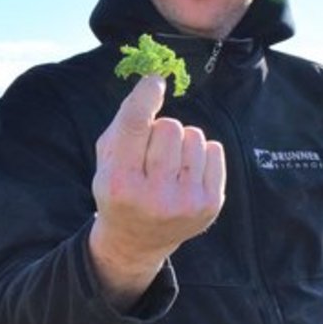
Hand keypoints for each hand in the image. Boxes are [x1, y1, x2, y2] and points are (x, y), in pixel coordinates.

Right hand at [89, 75, 225, 307]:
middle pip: (169, 126)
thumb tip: (155, 83)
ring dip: (181, 142)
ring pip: (194, 136)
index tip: (154, 82)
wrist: (137, 240)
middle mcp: (153, 196)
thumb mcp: (107, 160)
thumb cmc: (120, 187)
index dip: (146, 96)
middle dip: (161, 130)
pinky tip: (186, 172)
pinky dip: (201, 154)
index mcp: (119, 183)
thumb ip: (125, 121)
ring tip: (169, 165)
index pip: (135, 126)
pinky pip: (215, 150)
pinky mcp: (210, 205)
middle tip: (151, 153)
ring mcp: (185, 203)